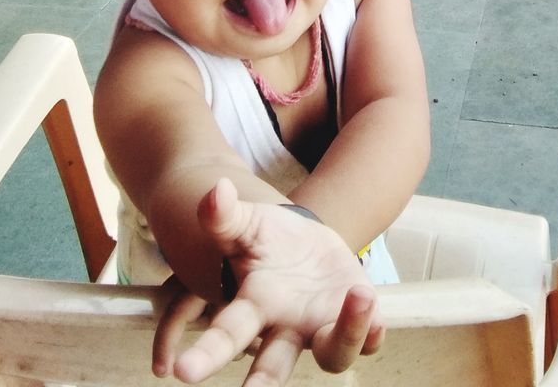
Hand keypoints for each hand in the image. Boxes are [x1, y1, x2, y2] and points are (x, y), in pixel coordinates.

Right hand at [152, 178, 383, 386]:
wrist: (306, 246)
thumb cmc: (267, 241)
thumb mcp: (246, 225)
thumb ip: (226, 216)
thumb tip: (215, 190)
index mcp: (255, 306)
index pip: (227, 335)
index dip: (206, 355)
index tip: (180, 371)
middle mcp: (286, 328)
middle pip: (273, 364)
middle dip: (263, 380)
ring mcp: (320, 327)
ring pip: (333, 354)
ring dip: (346, 335)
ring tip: (357, 296)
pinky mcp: (353, 320)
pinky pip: (367, 339)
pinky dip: (371, 331)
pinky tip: (377, 319)